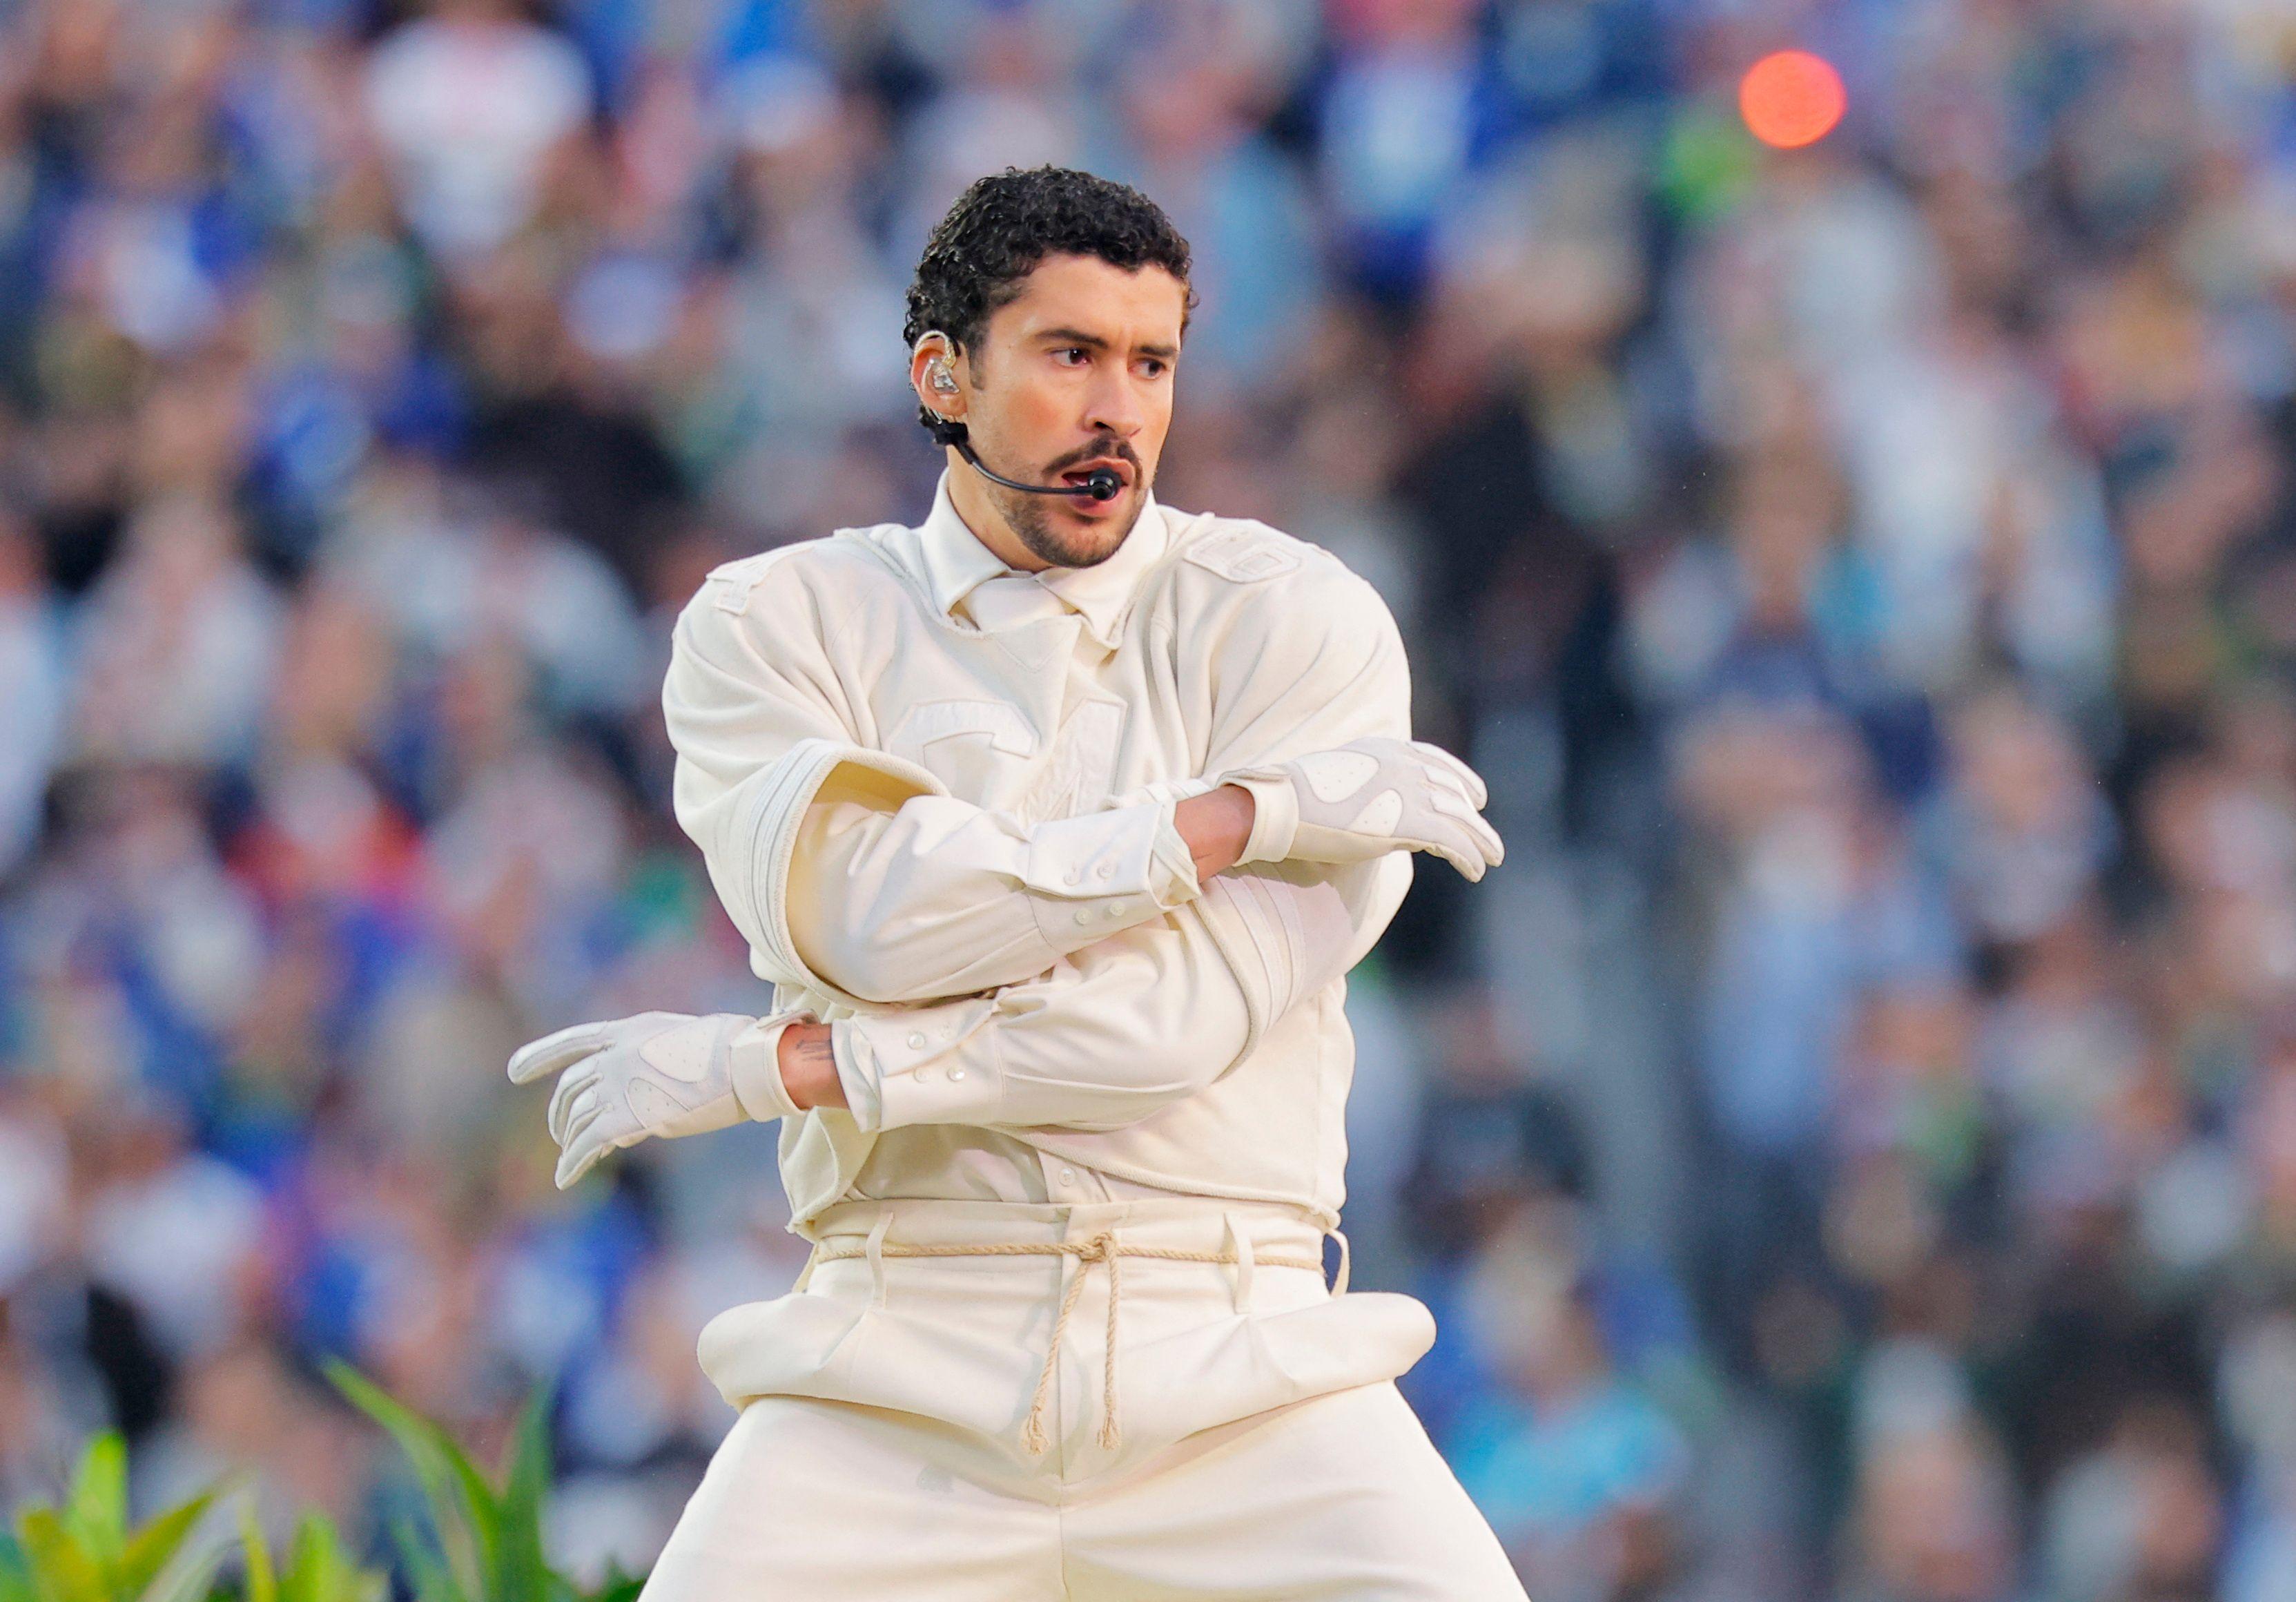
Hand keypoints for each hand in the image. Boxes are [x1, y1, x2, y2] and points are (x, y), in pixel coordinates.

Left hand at [506, 1010, 805, 1187]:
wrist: (743, 1063)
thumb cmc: (731, 1050)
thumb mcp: (682, 1040)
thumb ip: (651, 1061)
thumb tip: (643, 1090)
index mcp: (626, 1032)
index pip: (573, 1043)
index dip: (540, 1056)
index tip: (514, 1071)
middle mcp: (613, 1058)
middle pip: (570, 1089)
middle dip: (559, 1114)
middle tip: (560, 1133)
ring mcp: (617, 1087)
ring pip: (576, 1120)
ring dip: (568, 1142)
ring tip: (569, 1158)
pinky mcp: (625, 1119)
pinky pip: (585, 1145)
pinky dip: (571, 1164)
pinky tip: (565, 1178)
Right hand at [1217, 736, 1503, 880]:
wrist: (1279, 807)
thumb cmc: (1293, 799)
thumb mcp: (1337, 780)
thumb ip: (1367, 789)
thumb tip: (1380, 815)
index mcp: (1386, 748)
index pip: (1434, 760)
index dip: (1460, 778)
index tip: (1475, 796)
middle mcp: (1404, 764)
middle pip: (1452, 789)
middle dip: (1474, 815)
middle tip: (1488, 837)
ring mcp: (1408, 791)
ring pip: (1460, 817)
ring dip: (1481, 840)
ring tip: (1492, 859)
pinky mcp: (1409, 822)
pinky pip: (1452, 842)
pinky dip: (1467, 857)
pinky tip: (1474, 871)